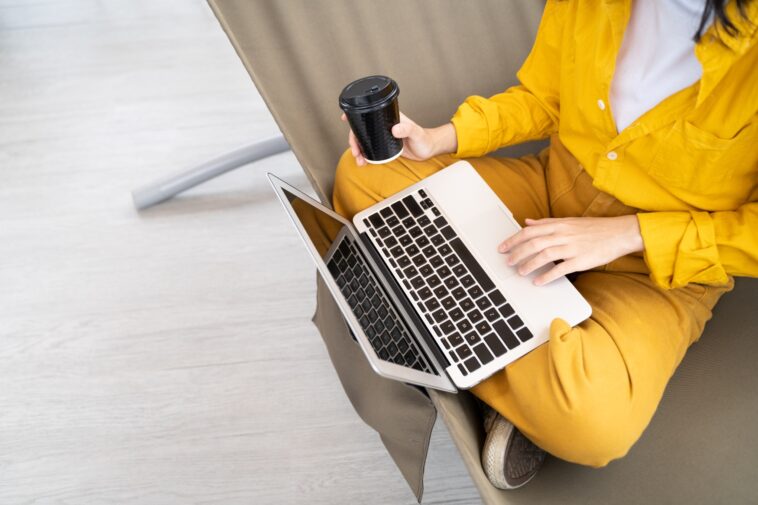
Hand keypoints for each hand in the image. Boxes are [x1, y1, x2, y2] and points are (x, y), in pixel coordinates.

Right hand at [341, 112, 456, 165]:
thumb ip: (407, 129)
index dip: (355, 115)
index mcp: (389, 118)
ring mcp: (383, 136)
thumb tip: (395, 129)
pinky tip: (363, 162)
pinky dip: (365, 155)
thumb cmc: (424, 138)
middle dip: (354, 140)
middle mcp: (383, 126)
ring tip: (359, 160)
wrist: (428, 149)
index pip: (369, 113)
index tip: (345, 118)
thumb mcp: (416, 133)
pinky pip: (371, 150)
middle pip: (362, 130)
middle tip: (355, 151)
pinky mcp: (384, 147)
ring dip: (358, 150)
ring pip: (365, 141)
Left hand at [498, 215, 643, 285]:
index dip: (513, 240)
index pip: (529, 231)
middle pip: (533, 243)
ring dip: (529, 264)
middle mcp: (563, 234)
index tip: (503, 247)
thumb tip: (527, 222)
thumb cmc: (594, 229)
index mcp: (559, 224)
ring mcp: (572, 247)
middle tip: (507, 261)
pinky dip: (547, 275)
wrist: (619, 233)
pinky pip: (560, 269)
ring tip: (520, 272)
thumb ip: (546, 223)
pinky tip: (538, 281)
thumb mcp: (568, 221)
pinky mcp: (581, 260)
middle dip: (517, 253)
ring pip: (544, 254)